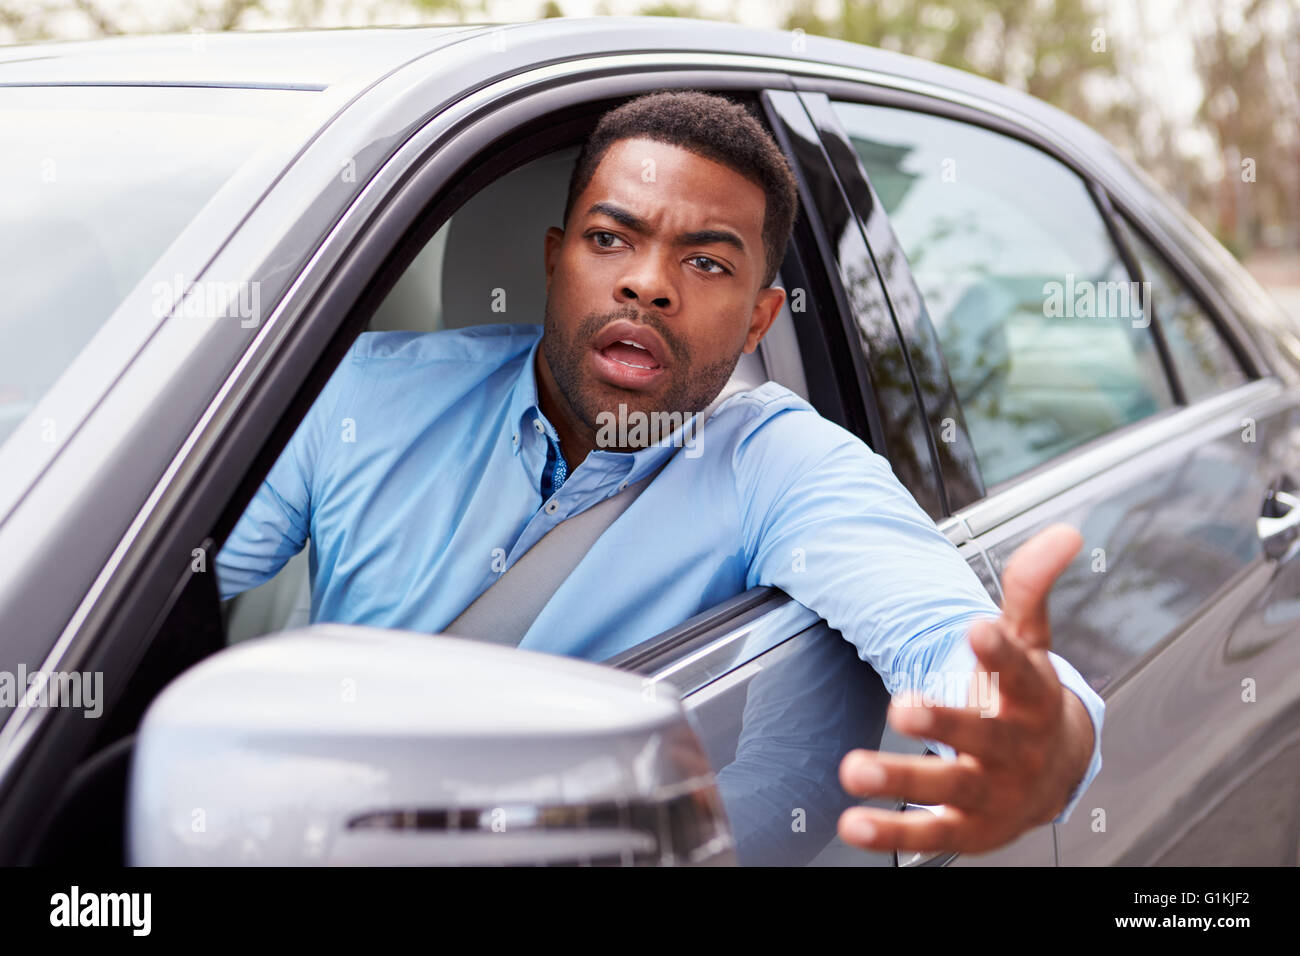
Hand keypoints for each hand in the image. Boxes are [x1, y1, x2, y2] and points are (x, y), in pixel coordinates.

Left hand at [836, 523, 1094, 855]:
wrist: (1056, 778)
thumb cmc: (1029, 702)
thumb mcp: (1031, 641)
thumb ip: (1030, 587)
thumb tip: (1062, 531)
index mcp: (1032, 698)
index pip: (1021, 673)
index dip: (1000, 653)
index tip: (977, 630)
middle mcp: (1014, 748)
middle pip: (982, 737)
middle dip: (945, 723)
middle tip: (903, 706)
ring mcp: (992, 791)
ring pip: (949, 786)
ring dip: (901, 778)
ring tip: (854, 769)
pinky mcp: (967, 827)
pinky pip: (928, 830)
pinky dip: (891, 828)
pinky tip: (853, 822)